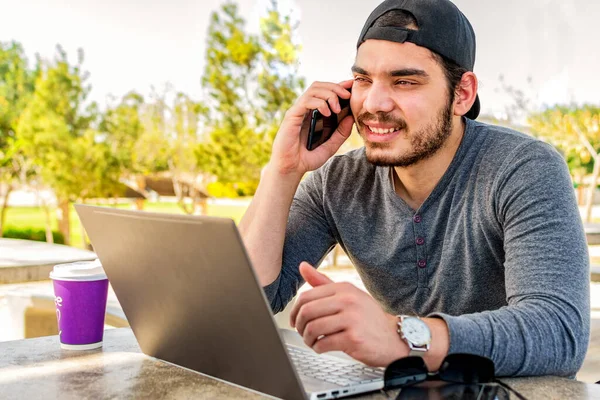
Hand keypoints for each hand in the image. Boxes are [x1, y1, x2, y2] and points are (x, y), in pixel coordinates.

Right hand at [270, 80, 353, 177]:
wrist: (291, 169)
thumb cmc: (307, 158)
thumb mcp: (330, 146)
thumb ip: (341, 133)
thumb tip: (351, 117)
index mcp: (313, 113)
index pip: (326, 92)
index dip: (339, 86)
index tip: (352, 87)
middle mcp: (305, 109)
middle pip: (320, 85)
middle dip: (336, 87)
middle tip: (348, 95)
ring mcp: (298, 111)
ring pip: (313, 89)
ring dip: (329, 94)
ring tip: (337, 108)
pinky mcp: (292, 116)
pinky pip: (306, 101)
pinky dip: (319, 103)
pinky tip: (327, 113)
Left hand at [289, 262, 407, 366]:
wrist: (395, 339)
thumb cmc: (368, 318)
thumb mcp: (348, 295)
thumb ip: (323, 282)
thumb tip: (302, 266)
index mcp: (344, 288)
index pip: (306, 296)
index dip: (294, 311)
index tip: (295, 320)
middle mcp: (348, 301)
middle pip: (307, 312)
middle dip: (299, 326)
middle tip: (301, 332)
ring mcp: (351, 319)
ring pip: (313, 328)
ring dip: (307, 339)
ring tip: (312, 341)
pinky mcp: (353, 338)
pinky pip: (323, 344)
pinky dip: (318, 348)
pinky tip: (322, 347)